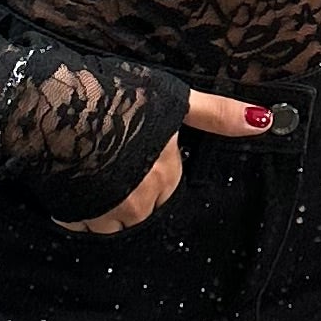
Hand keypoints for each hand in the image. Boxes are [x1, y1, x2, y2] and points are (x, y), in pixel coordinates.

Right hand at [52, 86, 278, 232]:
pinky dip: (76, 209)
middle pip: (139, 209)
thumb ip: (217, 114)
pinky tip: (70, 180)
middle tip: (111, 161)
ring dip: (102, 205)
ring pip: (109, 221)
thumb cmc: (117, 96)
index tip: (135, 151)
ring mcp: (104, 212)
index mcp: (164, 175)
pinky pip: (79, 224)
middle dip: (129, 192)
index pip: (167, 188)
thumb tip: (265, 121)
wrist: (55, 105)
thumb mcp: (174, 99)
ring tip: (90, 171)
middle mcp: (138, 201)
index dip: (152, 170)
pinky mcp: (72, 214)